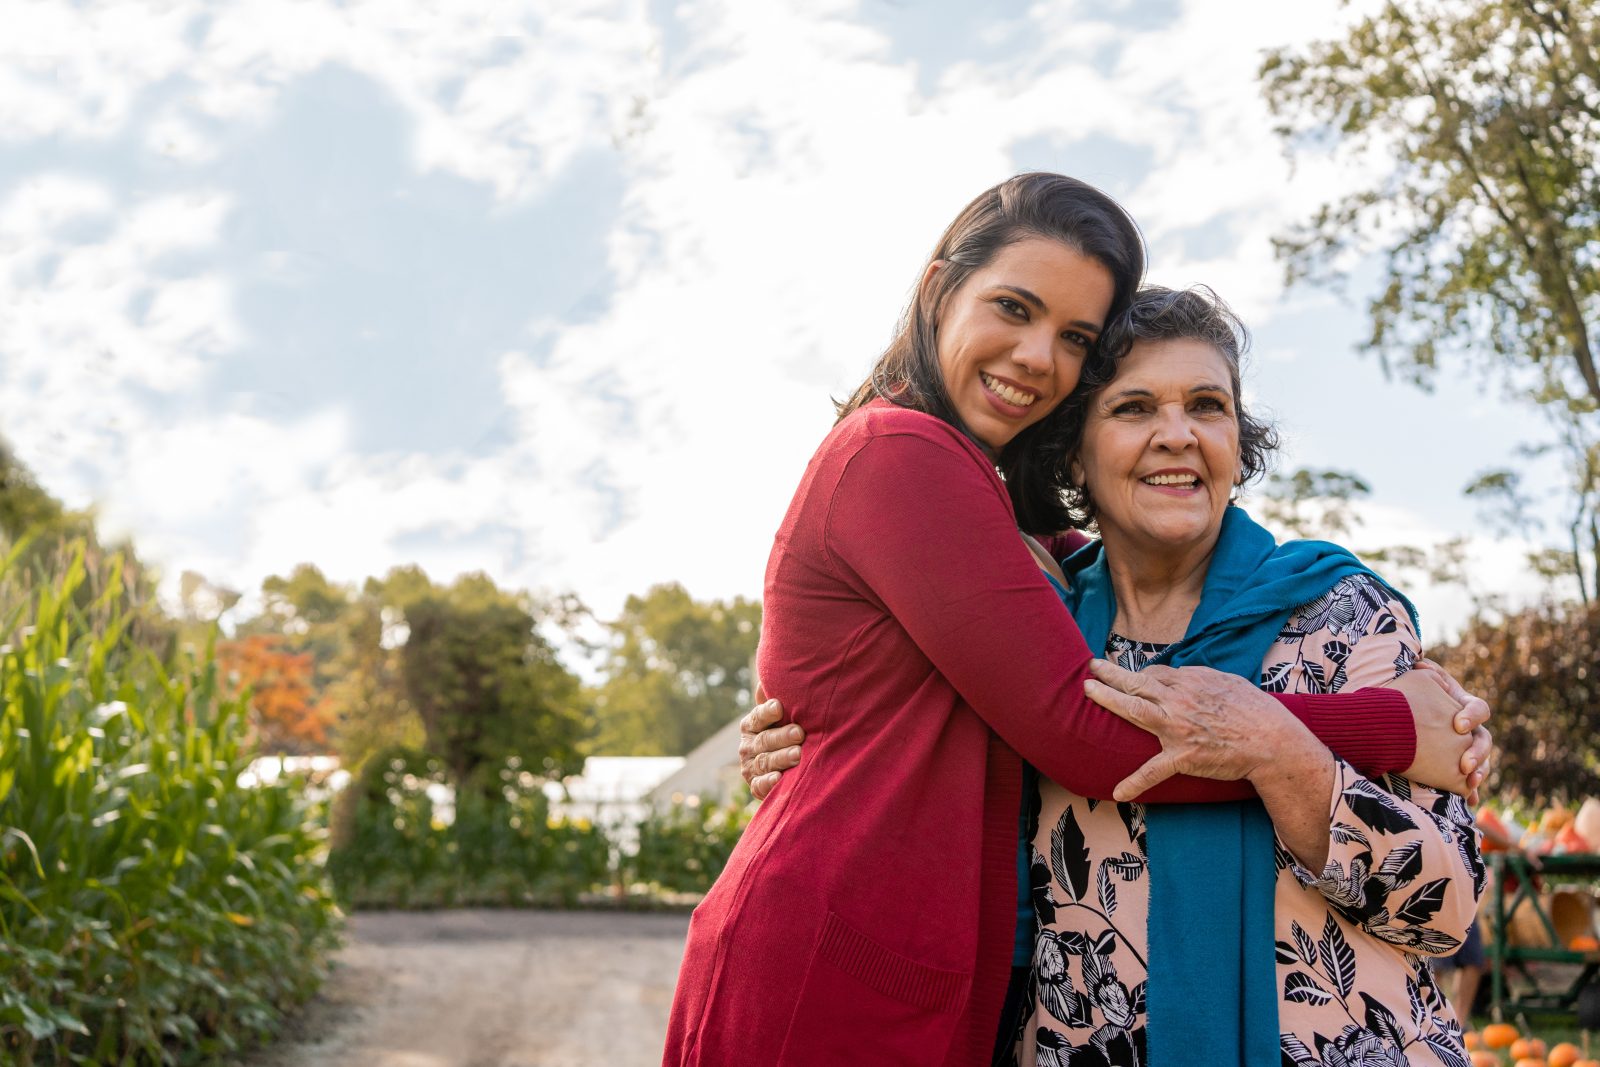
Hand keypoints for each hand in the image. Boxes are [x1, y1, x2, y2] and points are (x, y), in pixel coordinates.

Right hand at [738, 698, 804, 800]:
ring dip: (780, 758)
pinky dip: (768, 783)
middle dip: (781, 736)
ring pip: (764, 762)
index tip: (780, 707)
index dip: (767, 712)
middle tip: (800, 733)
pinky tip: (779, 779)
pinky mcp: (755, 786)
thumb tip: (775, 672)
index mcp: (751, 724)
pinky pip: (759, 786)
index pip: (757, 717)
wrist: (790, 766)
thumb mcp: (786, 713)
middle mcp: (747, 745)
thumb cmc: (790, 729)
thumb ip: (780, 695)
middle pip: (764, 740)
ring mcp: (749, 767)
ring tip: (798, 755)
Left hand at [1082, 658, 1313, 800]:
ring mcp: (1177, 728)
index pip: (1155, 674)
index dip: (1143, 676)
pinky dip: (1134, 782)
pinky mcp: (1182, 757)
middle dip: (1111, 674)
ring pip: (1134, 710)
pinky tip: (1118, 792)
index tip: (1135, 678)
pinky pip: (1153, 771)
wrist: (1272, 741)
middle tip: (1091, 668)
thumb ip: (1200, 677)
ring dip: (1108, 699)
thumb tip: (1180, 675)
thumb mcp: (1227, 681)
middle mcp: (1179, 701)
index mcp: (1191, 682)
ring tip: (1089, 691)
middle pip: (1137, 682)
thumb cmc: (1255, 710)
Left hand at [1390, 660, 1491, 801]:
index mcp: (1461, 704)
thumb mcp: (1414, 682)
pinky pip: (1466, 780)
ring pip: (1482, 762)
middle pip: (1484, 740)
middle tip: (1465, 765)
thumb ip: (1422, 674)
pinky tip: (1469, 802)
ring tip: (1471, 783)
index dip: (1472, 716)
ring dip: (1480, 773)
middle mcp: (1467, 728)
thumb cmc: (1404, 695)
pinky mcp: (1452, 765)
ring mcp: (1462, 747)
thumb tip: (1421, 666)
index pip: (1479, 709)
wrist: (1391, 715)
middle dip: (1478, 753)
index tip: (1458, 725)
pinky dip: (1469, 791)